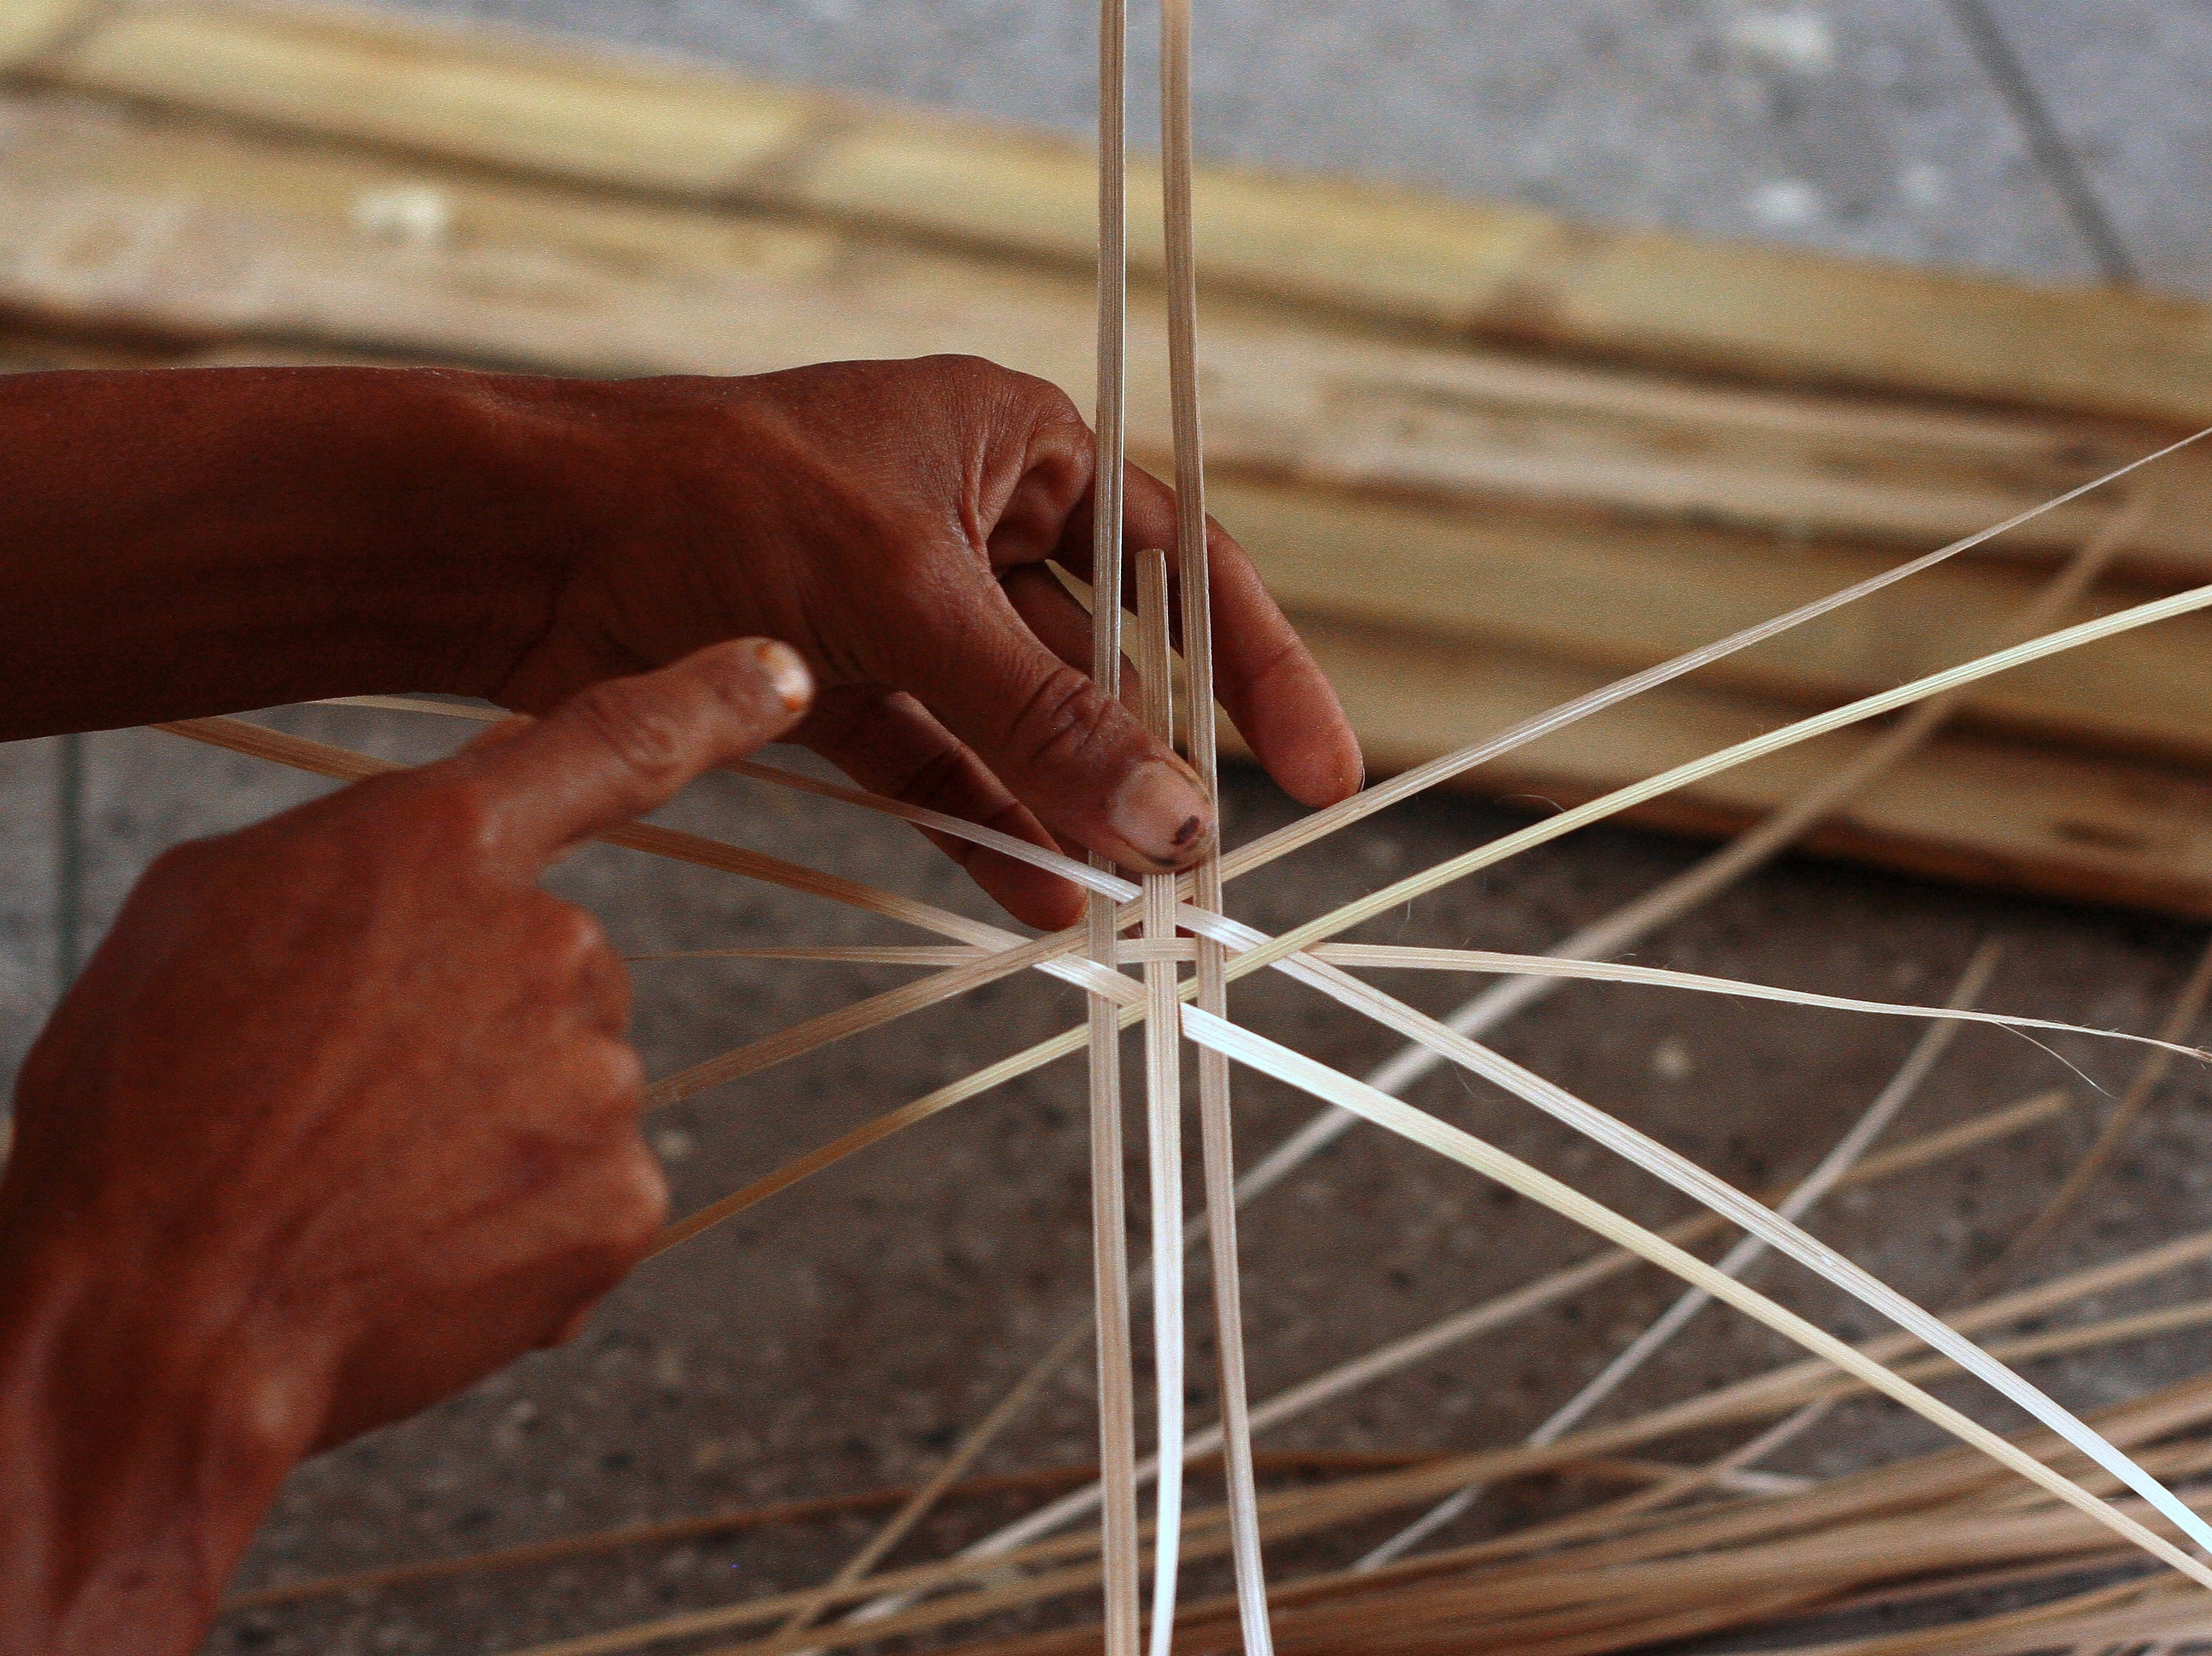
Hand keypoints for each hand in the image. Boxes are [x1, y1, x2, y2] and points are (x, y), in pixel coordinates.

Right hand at [0, 640, 811, 1653]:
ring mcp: (598, 1075)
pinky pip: (587, 1191)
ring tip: (360, 1187)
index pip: (608, 744)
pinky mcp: (622, 1199)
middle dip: (473, 1025)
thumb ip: (349, 860)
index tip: (786, 673)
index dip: (709, 700)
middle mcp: (551, 943)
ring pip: (567, 1085)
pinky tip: (416, 1251)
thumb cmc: (147, 1112)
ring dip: (490, 1132)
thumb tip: (418, 877)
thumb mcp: (208, 914)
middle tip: (349, 1101)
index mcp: (439, 847)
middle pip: (554, 966)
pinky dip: (518, 1227)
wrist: (154, 1319)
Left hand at [488, 356, 1363, 927]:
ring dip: (1075, 814)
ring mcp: (909, 614)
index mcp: (1018, 446)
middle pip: (1107, 663)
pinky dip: (985, 832)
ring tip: (1134, 907)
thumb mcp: (907, 599)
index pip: (1182, 565)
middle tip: (1207, 868)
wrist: (522, 539)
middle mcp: (976, 527)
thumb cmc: (714, 497)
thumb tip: (1173, 817)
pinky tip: (1039, 900)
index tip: (1318, 772)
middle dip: (1154, 765)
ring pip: (1024, 730)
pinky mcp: (845, 688)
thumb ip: (1042, 714)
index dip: (1258, 669)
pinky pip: (943, 771)